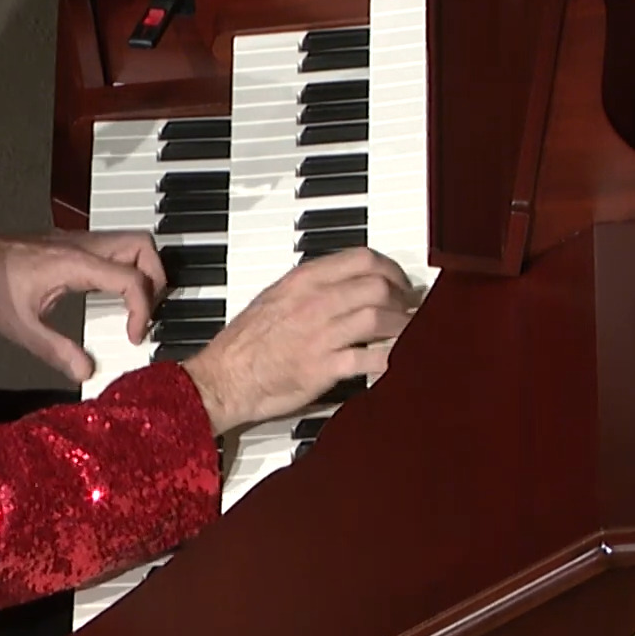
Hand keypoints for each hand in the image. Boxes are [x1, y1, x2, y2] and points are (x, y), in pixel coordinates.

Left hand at [0, 230, 167, 381]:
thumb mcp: (20, 327)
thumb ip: (56, 350)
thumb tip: (87, 372)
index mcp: (74, 262)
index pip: (132, 278)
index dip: (143, 310)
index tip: (133, 337)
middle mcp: (82, 245)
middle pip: (143, 246)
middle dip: (156, 281)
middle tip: (145, 315)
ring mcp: (78, 241)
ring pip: (131, 243)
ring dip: (143, 272)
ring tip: (134, 308)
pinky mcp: (72, 244)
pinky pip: (113, 249)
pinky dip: (126, 269)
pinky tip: (113, 297)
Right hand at [181, 247, 419, 434]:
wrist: (225, 377)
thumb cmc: (245, 342)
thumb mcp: (275, 296)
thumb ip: (310, 286)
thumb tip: (345, 282)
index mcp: (303, 280)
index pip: (362, 258)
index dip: (391, 268)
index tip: (399, 281)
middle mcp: (314, 302)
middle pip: (378, 286)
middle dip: (403, 298)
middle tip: (409, 308)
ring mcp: (321, 334)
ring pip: (379, 318)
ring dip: (402, 326)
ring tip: (406, 333)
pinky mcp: (324, 368)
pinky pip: (370, 358)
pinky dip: (388, 358)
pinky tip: (393, 360)